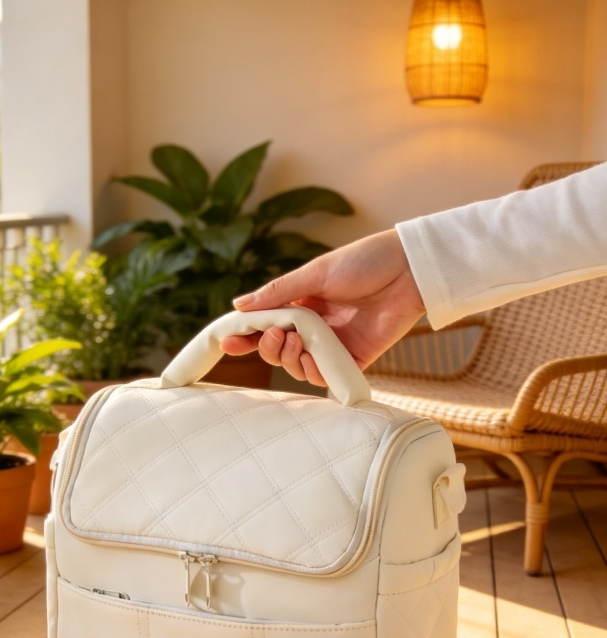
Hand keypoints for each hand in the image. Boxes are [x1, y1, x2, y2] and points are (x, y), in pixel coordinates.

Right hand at [220, 229, 424, 382]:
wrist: (408, 269)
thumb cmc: (365, 262)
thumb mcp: (315, 273)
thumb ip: (277, 293)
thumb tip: (238, 306)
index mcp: (303, 302)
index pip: (267, 324)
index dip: (246, 335)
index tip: (228, 340)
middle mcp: (315, 326)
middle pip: (278, 349)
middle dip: (268, 347)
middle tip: (275, 335)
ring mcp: (334, 344)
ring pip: (298, 366)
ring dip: (288, 358)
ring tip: (294, 340)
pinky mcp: (354, 358)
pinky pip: (325, 375)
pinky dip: (312, 371)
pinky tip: (310, 358)